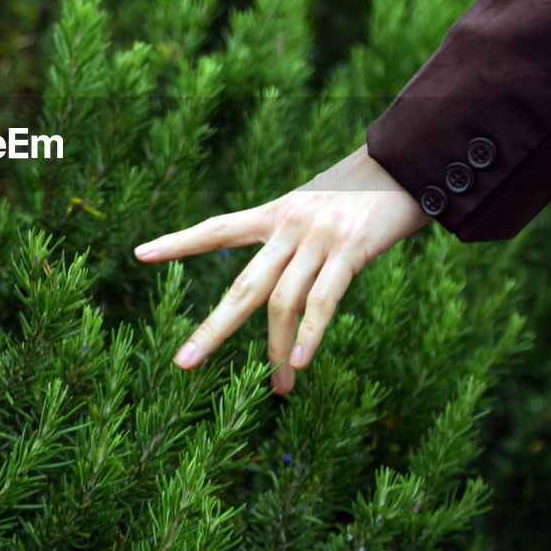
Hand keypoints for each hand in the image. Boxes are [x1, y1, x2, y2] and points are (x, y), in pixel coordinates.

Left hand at [133, 143, 431, 393]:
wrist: (410, 162)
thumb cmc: (364, 193)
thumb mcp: (316, 207)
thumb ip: (292, 240)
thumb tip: (280, 286)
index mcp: (275, 213)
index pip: (216, 228)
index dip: (178, 242)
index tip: (140, 254)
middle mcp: (289, 225)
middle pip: (242, 285)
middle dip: (212, 328)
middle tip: (183, 363)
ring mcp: (318, 238)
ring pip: (282, 302)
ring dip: (276, 350)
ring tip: (278, 388)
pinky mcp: (350, 249)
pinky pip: (324, 299)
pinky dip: (310, 333)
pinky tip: (299, 362)